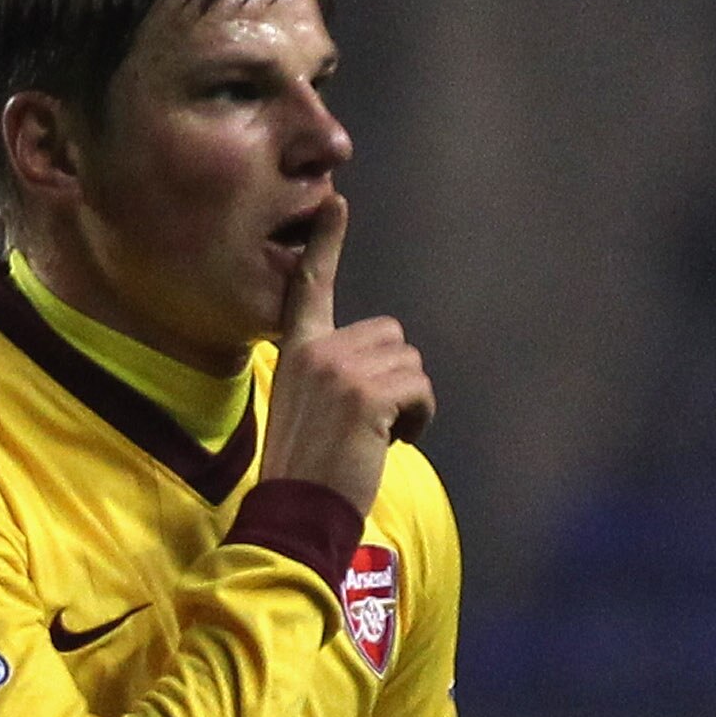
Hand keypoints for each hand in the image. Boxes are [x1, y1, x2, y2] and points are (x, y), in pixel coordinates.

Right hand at [259, 196, 434, 518]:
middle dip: (396, 378)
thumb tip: (375, 372)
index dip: (325, 244)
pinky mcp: (367, 395)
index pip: (310, 288)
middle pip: (391, 335)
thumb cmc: (304, 474)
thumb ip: (328, 377)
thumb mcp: (301, 411)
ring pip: (411, 364)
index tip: (336, 202)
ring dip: (409, 403)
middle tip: (370, 425)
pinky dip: (418, 418)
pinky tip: (389, 444)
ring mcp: (341, 370)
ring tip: (375, 439)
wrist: (295, 514)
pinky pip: (420, 388)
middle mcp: (317, 351)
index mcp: (296, 352)